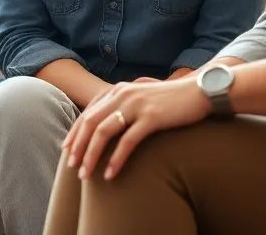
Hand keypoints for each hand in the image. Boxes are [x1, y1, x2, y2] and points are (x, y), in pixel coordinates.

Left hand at [61, 79, 210, 180]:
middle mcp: (123, 94)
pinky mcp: (151, 117)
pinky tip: (110, 174)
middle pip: (91, 123)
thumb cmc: (170, 100)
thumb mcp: (141, 98)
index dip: (75, 132)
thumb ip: (123, 105)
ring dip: (91, 156)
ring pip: (104, 132)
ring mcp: (136, 105)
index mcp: (118, 90)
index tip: (67, 150)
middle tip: (72, 167)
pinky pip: (127, 141)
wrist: (198, 92)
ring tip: (85, 175)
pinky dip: (116, 159)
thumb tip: (105, 125)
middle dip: (78, 147)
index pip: (88, 112)